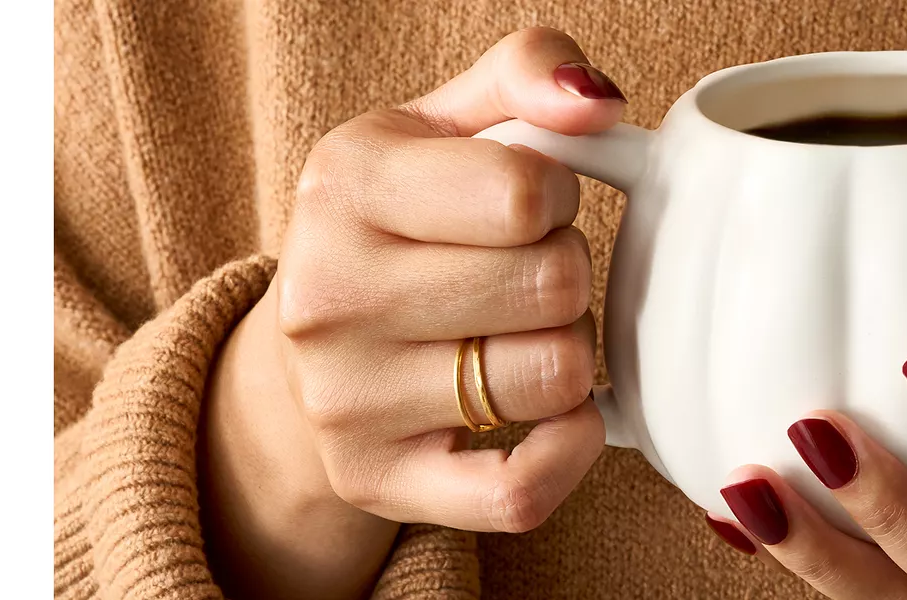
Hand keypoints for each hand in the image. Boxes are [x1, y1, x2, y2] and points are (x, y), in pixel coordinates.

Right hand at [198, 27, 629, 598]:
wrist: (309, 339)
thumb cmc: (398, 220)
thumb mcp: (441, 120)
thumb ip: (525, 70)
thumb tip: (597, 103)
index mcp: (342, 186)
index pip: (528, 194)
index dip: (556, 194)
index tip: (524, 204)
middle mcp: (327, 298)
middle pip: (553, 286)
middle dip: (564, 272)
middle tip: (520, 272)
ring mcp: (346, 401)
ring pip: (553, 380)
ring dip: (566, 353)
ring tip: (518, 332)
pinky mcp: (375, 482)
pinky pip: (519, 492)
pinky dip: (569, 452)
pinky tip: (560, 415)